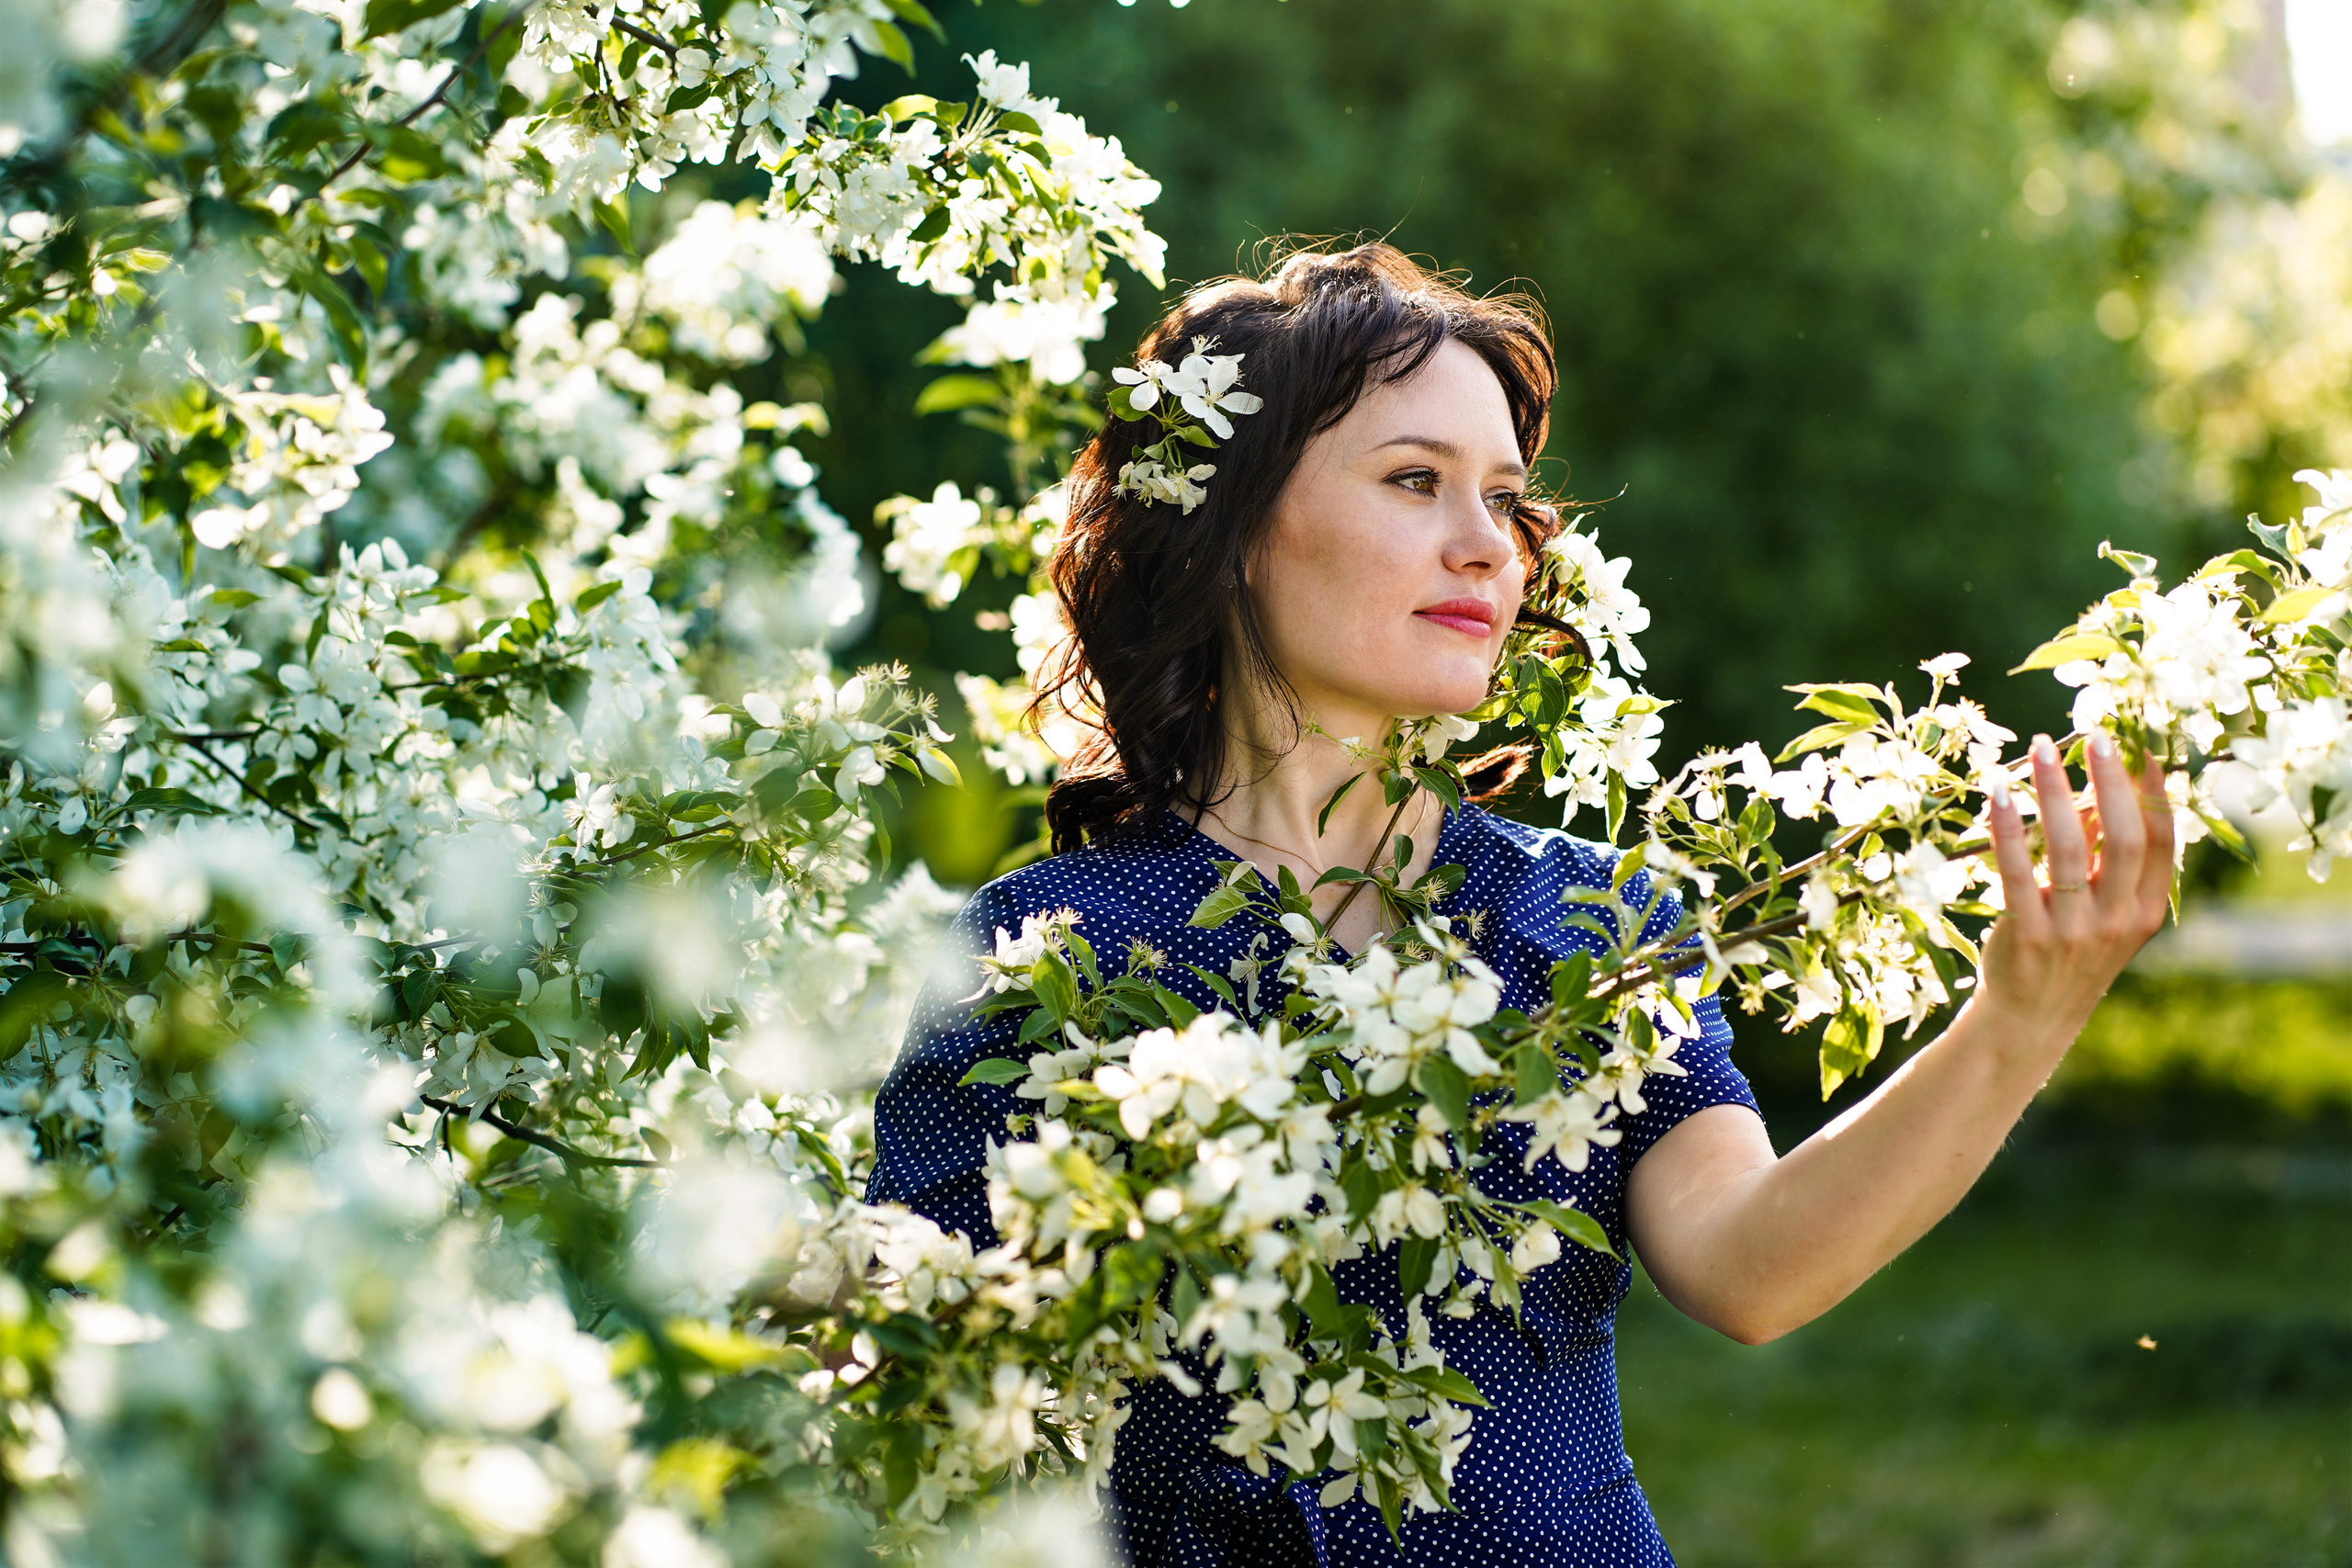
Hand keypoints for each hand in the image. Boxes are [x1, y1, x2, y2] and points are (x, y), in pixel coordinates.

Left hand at [1977, 731, 2173, 1061]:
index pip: (2160, 841)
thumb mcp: (2101, 908)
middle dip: (2111, 782)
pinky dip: (2008, 829)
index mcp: (2146, 910)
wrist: (2029, 1017)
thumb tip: (2098, 788)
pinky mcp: (2029, 935)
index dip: (2153, 791)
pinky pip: (2017, 871)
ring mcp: (2074, 930)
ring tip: (2039, 749)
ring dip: (2055, 792)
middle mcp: (2118, 920)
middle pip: (2123, 838)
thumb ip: (2100, 853)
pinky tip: (1999, 794)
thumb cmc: (2067, 948)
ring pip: (2069, 848)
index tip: (2141, 744)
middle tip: (2097, 734)